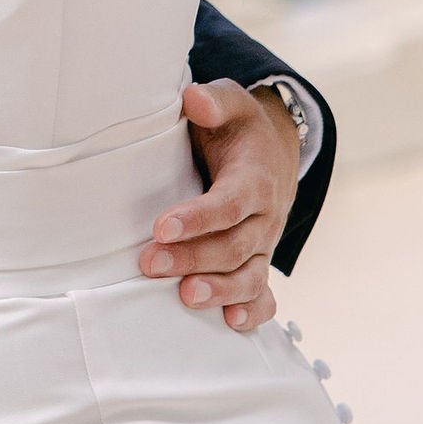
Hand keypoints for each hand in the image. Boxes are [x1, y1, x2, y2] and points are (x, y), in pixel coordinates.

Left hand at [139, 79, 298, 330]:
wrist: (272, 152)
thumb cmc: (239, 129)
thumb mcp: (231, 104)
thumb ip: (214, 101)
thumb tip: (193, 99)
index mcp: (254, 180)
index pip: (229, 204)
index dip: (198, 218)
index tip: (160, 226)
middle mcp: (264, 218)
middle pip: (233, 245)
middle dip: (193, 257)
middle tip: (149, 263)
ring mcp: (263, 245)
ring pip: (249, 275)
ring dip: (220, 290)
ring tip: (186, 298)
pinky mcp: (258, 263)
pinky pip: (263, 294)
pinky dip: (253, 312)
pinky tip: (231, 324)